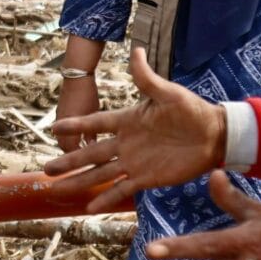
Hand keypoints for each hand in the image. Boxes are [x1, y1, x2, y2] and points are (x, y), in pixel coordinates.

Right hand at [44, 46, 226, 211]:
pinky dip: (106, 197)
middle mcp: (126, 143)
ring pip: (100, 173)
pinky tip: (89, 207)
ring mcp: (134, 162)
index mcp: (128, 120)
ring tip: (58, 189)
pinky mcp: (146, 178)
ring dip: (79, 181)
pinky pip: (122, 189)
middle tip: (46, 170)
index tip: (54, 128)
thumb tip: (135, 52)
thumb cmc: (193, 110)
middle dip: (68, 161)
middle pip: (90, 153)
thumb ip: (147, 78)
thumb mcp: (168, 93)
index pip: (96, 123)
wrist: (214, 135)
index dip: (76, 125)